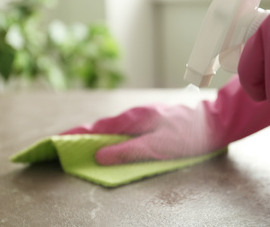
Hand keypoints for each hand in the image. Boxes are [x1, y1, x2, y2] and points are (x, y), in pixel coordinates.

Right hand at [62, 76, 269, 164]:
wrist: (214, 120)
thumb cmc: (188, 135)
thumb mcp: (158, 147)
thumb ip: (128, 151)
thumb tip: (99, 156)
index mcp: (133, 119)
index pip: (97, 129)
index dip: (75, 135)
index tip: (55, 140)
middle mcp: (135, 114)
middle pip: (102, 126)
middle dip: (81, 135)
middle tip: (63, 144)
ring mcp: (143, 115)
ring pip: (114, 126)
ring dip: (96, 135)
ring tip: (82, 144)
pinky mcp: (151, 119)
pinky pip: (125, 127)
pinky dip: (112, 135)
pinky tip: (112, 140)